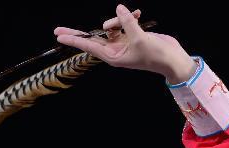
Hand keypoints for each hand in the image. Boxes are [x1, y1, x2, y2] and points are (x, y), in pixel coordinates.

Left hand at [54, 4, 195, 82]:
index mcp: (113, 56)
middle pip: (92, 37)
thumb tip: (118, 9)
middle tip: (57, 30)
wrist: (172, 58)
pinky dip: (130, 16)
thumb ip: (127, 23)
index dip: (73, 40)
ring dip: (120, 18)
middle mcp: (114, 50)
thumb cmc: (156, 55)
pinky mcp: (131, 35)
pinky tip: (138, 13)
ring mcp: (122, 42)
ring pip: (111, 25)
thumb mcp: (140, 39)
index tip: (58, 37)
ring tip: (134, 16)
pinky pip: (124, 21)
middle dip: (78, 32)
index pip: (88, 46)